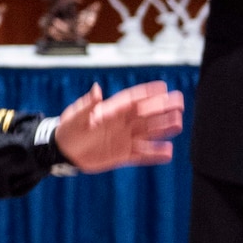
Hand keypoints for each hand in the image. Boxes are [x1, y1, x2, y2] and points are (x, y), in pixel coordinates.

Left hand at [53, 81, 183, 173]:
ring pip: (147, 132)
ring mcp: (123, 139)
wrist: (63, 151)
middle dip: (162, 108)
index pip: (132, 100)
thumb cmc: (68, 129)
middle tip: (179, 102)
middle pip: (145, 114)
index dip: (147, 93)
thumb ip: (87, 105)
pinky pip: (141, 154)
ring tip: (178, 123)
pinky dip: (154, 154)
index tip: (163, 87)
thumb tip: (96, 90)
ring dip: (162, 128)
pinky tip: (168, 152)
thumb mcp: (75, 116)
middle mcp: (120, 123)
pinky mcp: (122, 155)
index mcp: (110, 111)